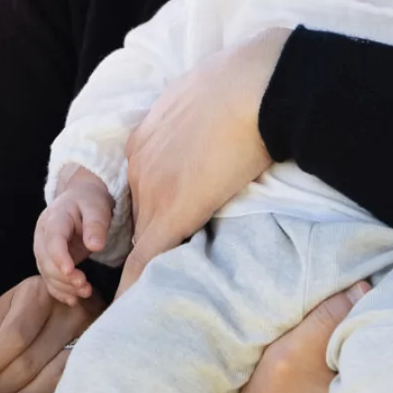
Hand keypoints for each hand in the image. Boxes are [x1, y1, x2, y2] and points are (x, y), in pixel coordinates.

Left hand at [0, 275, 100, 392]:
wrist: (79, 303)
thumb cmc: (33, 308)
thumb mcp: (4, 312)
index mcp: (40, 293)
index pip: (13, 336)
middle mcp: (70, 312)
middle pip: (30, 362)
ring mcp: (90, 336)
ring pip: (49, 380)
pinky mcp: (98, 359)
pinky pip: (65, 388)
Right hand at [34, 167, 115, 304]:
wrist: (80, 198)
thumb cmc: (89, 201)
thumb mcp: (96, 207)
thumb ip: (95, 225)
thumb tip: (95, 246)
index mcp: (54, 218)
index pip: (53, 240)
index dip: (59, 257)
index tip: (71, 271)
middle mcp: (43, 234)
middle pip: (46, 260)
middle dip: (64, 277)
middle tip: (85, 286)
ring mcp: (43, 248)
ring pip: (46, 272)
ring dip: (64, 286)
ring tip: (85, 293)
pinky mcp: (48, 259)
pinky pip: (49, 278)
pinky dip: (59, 291)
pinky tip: (73, 300)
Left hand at [122, 28, 286, 289]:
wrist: (258, 83)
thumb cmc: (254, 80)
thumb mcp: (218, 95)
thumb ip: (211, 120)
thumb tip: (233, 126)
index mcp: (150, 136)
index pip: (148, 186)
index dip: (161, 210)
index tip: (169, 227)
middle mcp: (139, 162)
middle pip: (140, 216)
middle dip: (151, 241)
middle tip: (157, 274)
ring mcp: (152, 187)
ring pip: (143, 239)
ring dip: (150, 265)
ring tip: (151, 297)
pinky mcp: (172, 211)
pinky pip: (146, 259)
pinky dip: (137, 287)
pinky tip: (133, 312)